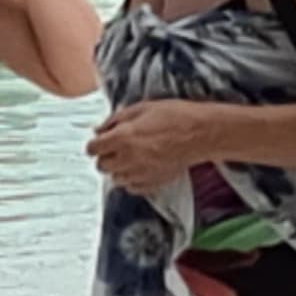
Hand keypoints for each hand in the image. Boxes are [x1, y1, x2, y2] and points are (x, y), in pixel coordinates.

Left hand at [87, 99, 219, 191]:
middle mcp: (128, 158)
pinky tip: (141, 168)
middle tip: (116, 149)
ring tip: (131, 158)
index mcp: (122, 137)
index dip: (96, 144)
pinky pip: (132, 188)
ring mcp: (141, 173)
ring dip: (118, 169)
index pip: (93, 149)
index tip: (100, 142)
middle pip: (101, 166)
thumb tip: (99, 129)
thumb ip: (115, 120)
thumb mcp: (141, 108)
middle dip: (105, 157)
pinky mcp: (154, 182)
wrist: (202, 133)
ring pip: (115, 178)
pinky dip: (132, 180)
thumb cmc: (175, 116)